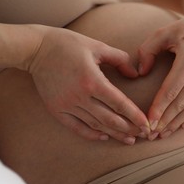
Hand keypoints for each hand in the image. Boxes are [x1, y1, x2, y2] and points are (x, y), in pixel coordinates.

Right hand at [28, 27, 148, 143]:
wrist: (36, 49)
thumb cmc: (69, 45)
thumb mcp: (98, 46)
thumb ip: (120, 59)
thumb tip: (135, 74)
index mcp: (92, 80)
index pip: (119, 103)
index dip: (135, 116)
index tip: (147, 124)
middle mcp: (80, 96)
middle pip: (110, 119)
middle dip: (129, 128)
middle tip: (144, 134)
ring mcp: (66, 105)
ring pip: (95, 125)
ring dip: (114, 133)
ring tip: (129, 139)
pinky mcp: (56, 109)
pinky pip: (76, 127)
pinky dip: (90, 134)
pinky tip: (104, 137)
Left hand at [138, 8, 183, 138]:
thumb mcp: (163, 32)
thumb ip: (147, 50)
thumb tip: (141, 72)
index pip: (171, 90)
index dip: (159, 108)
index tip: (147, 122)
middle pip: (182, 103)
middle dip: (165, 121)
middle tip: (150, 134)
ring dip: (177, 123)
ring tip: (162, 134)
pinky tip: (181, 127)